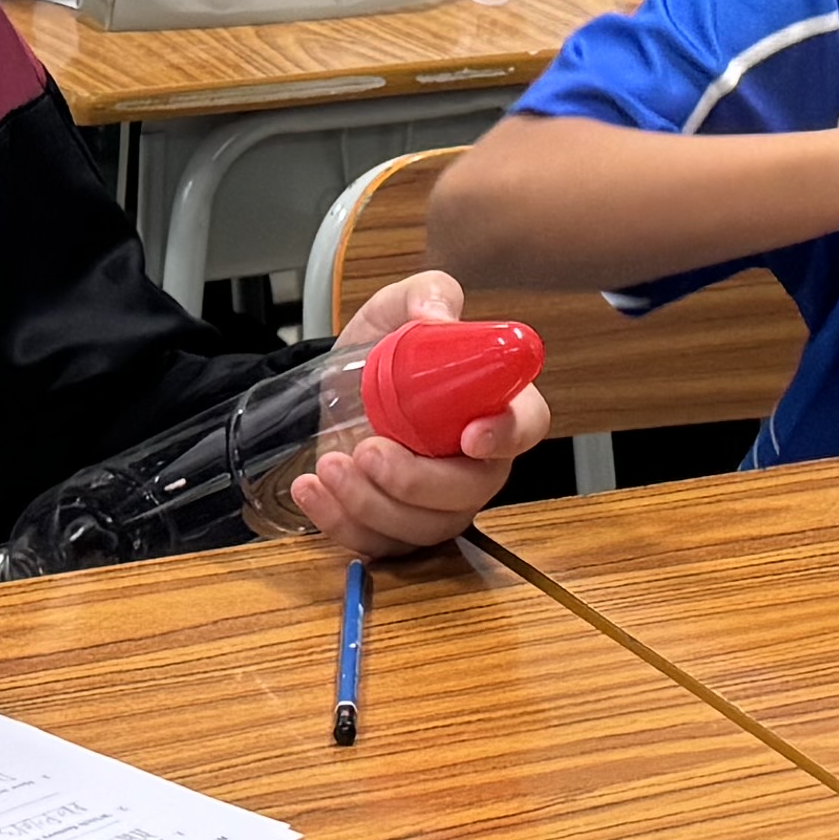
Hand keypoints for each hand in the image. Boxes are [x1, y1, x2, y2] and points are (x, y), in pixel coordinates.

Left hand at [270, 270, 553, 553]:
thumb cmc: (381, 350)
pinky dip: (340, 522)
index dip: (506, 434)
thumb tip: (434, 317)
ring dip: (371, 503)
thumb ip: (424, 295)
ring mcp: (436, 502)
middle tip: (367, 451)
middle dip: (417, 481)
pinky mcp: (393, 527)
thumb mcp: (396, 308)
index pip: (526, 424)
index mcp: (492, 403)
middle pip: (470, 492)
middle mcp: (474, 462)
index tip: (469, 436)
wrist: (333, 388)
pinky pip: (378, 544)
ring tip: (329, 465)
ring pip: (424, 527)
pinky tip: (312, 488)